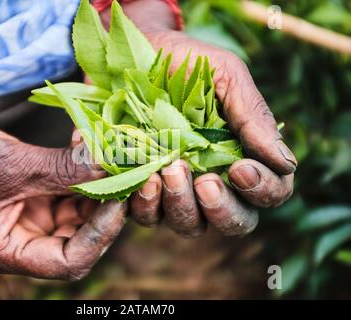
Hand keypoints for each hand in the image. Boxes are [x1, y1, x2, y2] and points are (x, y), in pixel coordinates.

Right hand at [0, 117, 125, 279]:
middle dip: (106, 206)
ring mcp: (37, 219)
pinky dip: (85, 171)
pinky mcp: (42, 198)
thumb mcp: (10, 167)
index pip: (68, 261)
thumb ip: (61, 169)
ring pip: (83, 212)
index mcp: (11, 251)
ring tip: (108, 153)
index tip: (117, 201)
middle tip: (126, 174)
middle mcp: (29, 240)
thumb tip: (109, 164)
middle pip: (82, 236)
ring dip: (99, 183)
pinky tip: (89, 145)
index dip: (98, 236)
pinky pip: (73, 190)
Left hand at [129, 31, 295, 236]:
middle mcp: (214, 181)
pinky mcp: (142, 190)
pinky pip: (147, 216)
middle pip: (233, 222)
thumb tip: (287, 163)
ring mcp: (177, 190)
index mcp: (244, 157)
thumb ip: (254, 117)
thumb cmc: (188, 63)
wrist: (135, 53)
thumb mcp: (227, 77)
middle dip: (222, 209)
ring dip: (182, 206)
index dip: (263, 189)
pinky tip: (144, 180)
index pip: (270, 193)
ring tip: (169, 170)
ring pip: (190, 225)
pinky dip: (146, 205)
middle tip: (206, 182)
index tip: (241, 167)